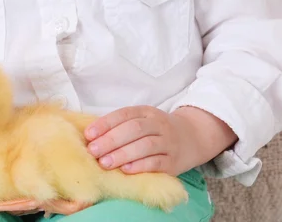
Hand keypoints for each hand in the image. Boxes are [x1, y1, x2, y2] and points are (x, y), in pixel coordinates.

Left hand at [84, 105, 236, 175]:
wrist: (193, 137)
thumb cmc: (157, 130)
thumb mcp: (143, 120)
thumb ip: (121, 126)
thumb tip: (91, 136)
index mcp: (146, 112)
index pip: (123, 114)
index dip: (105, 123)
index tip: (88, 134)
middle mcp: (158, 124)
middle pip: (133, 129)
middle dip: (110, 140)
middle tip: (93, 151)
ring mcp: (167, 142)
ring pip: (145, 146)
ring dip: (122, 154)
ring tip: (105, 163)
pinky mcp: (174, 161)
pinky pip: (157, 162)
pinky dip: (141, 166)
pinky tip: (127, 170)